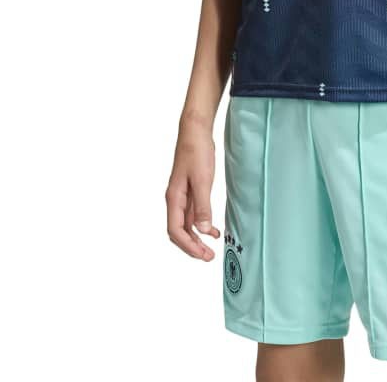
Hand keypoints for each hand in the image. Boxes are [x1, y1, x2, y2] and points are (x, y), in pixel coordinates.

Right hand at [166, 117, 221, 259]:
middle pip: (179, 231)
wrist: (196, 130)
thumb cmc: (196, 151)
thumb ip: (202, 206)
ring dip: (196, 238)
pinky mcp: (191, 189)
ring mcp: (182, 195)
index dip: (188, 246)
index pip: (176, 231)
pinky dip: (201, 224)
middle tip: (208, 257)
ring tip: (210, 248)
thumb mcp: (202, 180)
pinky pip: (193, 213)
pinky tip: (212, 229)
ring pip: (186, 224)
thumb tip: (202, 230)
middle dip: (191, 246)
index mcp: (174, 198)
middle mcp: (175, 199)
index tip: (202, 255)